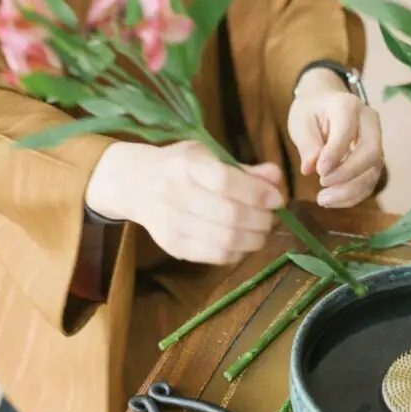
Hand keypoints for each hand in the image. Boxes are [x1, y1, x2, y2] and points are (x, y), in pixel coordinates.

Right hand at [85, 141, 283, 264]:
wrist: (133, 184)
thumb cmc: (178, 165)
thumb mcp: (208, 155)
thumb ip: (243, 169)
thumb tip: (275, 178)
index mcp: (186, 164)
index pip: (226, 182)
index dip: (257, 193)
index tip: (277, 198)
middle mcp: (175, 193)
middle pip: (230, 215)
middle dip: (262, 219)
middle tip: (273, 217)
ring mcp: (171, 223)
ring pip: (225, 240)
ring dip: (254, 239)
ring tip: (261, 231)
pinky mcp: (172, 246)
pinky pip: (214, 256)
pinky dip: (237, 252)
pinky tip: (243, 242)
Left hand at [288, 68, 383, 207]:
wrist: (325, 104)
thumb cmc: (312, 111)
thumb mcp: (301, 121)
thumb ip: (307, 143)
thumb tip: (310, 169)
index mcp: (348, 106)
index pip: (347, 131)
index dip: (334, 154)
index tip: (318, 171)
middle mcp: (369, 122)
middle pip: (371, 152)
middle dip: (348, 174)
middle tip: (322, 184)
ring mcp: (375, 141)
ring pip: (373, 171)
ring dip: (350, 191)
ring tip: (322, 200)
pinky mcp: (373, 159)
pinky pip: (369, 181)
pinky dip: (352, 196)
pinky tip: (332, 200)